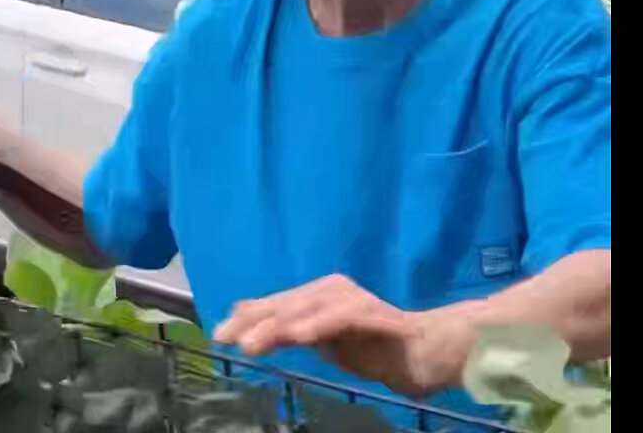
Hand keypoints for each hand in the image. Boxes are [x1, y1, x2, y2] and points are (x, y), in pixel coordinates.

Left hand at [211, 274, 474, 397]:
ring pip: (306, 310)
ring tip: (249, 343)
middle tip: (223, 337)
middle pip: (284, 304)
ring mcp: (353, 299)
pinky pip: (340, 319)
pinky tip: (298, 337)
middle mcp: (332, 290)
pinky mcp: (373, 314)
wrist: (425, 353)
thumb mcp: (324, 341)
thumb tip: (249, 327)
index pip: (275, 304)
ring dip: (275, 326)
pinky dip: (317, 326)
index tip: (218, 334)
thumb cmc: (374, 347)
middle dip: (251, 321)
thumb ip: (292, 332)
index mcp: (319, 295)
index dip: (246, 318)